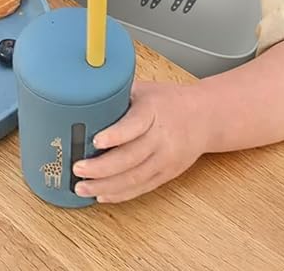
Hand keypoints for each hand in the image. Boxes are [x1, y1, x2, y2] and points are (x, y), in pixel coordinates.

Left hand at [72, 81, 205, 202]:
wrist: (205, 117)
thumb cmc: (169, 100)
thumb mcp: (145, 89)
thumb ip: (118, 94)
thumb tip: (83, 95)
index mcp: (154, 111)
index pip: (135, 125)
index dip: (115, 135)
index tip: (95, 140)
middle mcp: (161, 137)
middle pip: (131, 157)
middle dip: (102, 167)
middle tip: (78, 169)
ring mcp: (166, 158)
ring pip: (135, 177)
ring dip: (106, 186)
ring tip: (82, 187)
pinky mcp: (167, 173)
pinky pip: (142, 187)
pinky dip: (120, 194)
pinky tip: (101, 195)